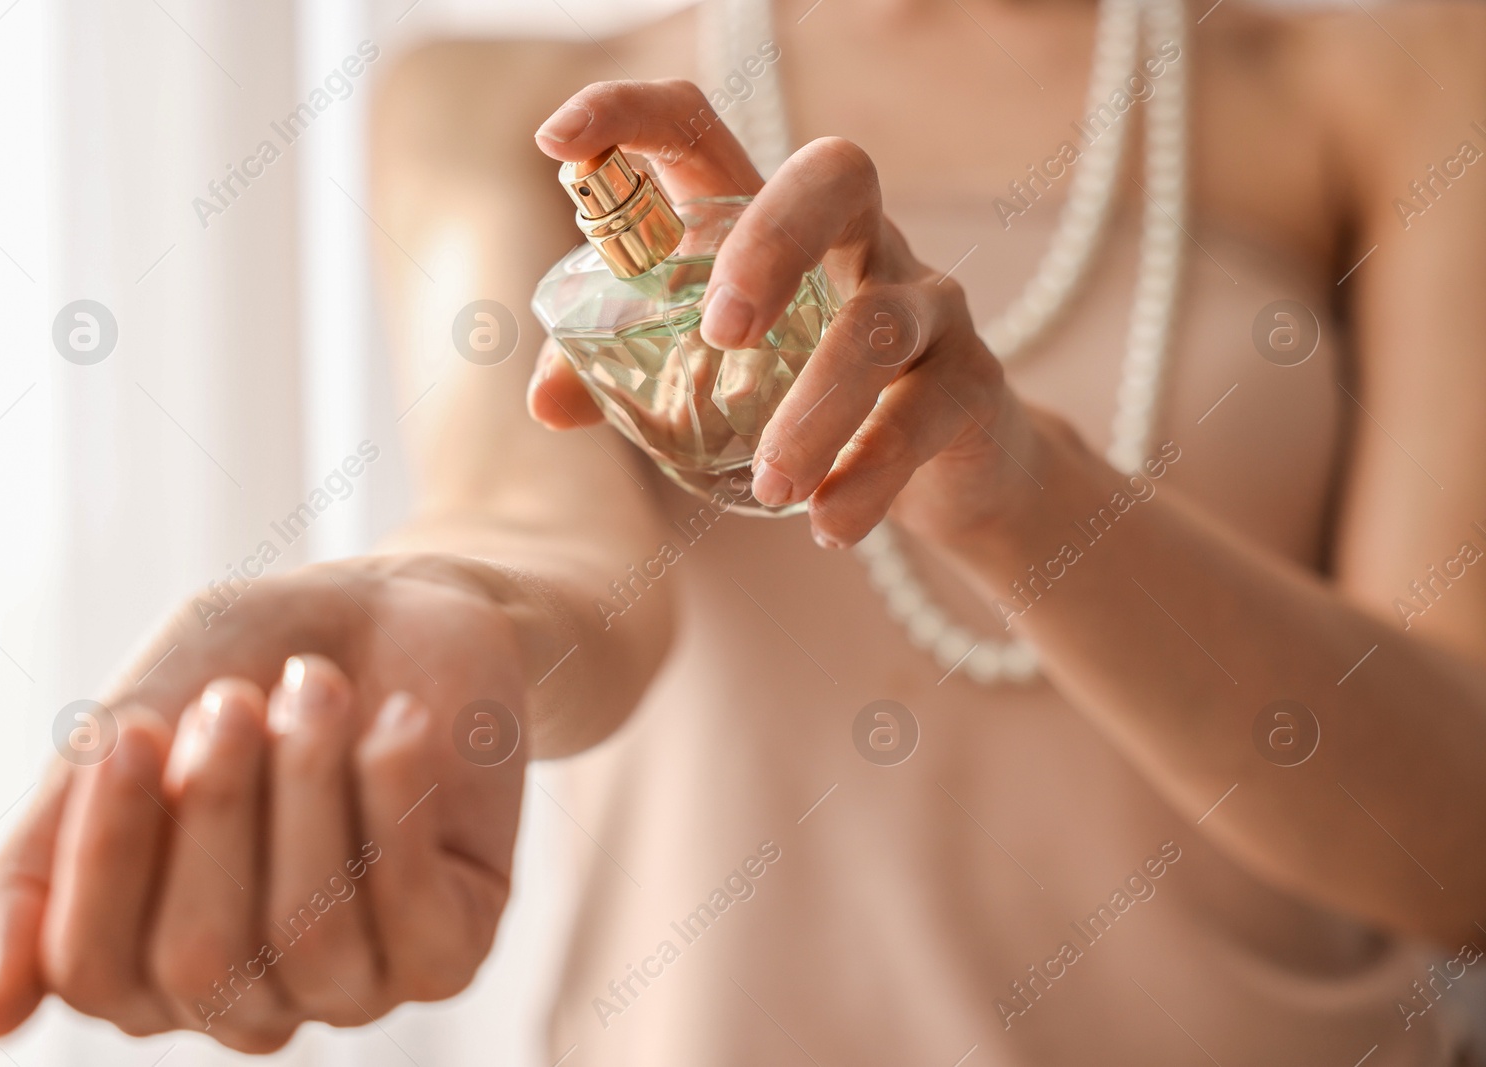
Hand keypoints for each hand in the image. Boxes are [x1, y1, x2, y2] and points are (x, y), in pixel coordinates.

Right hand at [0, 557, 526, 1050]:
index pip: (95, 970)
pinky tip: (398, 723)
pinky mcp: (448, 951)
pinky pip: (417, 920)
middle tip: (238, 698)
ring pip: (311, 936)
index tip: (134, 732)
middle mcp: (247, 997)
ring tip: (319, 686)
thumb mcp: (128, 734)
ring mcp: (352, 983)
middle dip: (219, 808)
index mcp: (147, 960)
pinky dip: (398, 802)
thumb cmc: (245, 669)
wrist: (388, 611)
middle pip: (200, 959)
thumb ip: (40, 867)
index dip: (108, 854)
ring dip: (311, 788)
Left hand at [529, 79, 1054, 548]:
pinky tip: (828, 522)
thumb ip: (621, 380)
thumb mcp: (709, 382)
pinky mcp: (972, 380)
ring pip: (878, 326)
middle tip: (723, 332)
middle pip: (835, 176)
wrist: (952, 474)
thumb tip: (547, 403)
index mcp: (770, 224)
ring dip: (817, 408)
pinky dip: (872, 476)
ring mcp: (926, 304)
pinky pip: (923, 417)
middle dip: (772, 241)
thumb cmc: (808, 401)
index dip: (629, 114)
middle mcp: (860, 240)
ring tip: (771, 487)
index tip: (557, 142)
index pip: (701, 130)